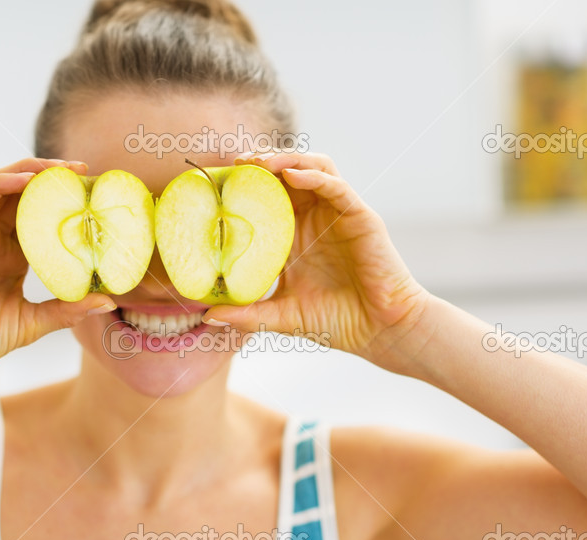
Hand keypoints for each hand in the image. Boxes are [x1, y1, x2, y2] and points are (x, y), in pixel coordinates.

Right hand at [0, 158, 115, 390]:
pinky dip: (4, 182)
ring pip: (0, 184)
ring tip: (62, 168)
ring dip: (30, 170)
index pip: (39, 216)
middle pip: (22, 192)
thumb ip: (67, 309)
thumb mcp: (33, 322)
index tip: (93, 195)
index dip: (63, 201)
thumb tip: (107, 300)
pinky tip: (29, 179)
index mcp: (10, 255)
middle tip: (84, 171)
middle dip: (52, 176)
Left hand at [202, 151, 430, 370]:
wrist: (378, 332)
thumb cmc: (336, 321)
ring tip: (259, 162)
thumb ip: (248, 314)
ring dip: (286, 159)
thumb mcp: (282, 316)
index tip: (216, 183)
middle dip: (262, 163)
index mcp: (296, 235)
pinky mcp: (360, 217)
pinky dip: (313, 176)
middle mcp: (317, 218)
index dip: (245, 185)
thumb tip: (208, 316)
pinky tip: (290, 175)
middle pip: (289, 174)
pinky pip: (336, 186)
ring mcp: (339, 215)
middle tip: (235, 164)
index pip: (268, 197)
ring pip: (314, 168)